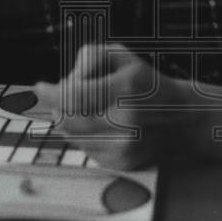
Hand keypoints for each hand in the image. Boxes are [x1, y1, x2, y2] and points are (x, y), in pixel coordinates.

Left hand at [35, 43, 203, 169]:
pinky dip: (84, 136)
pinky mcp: (121, 163)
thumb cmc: (146, 83)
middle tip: (65, 94)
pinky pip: (85, 150)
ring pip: (72, 136)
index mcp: (126, 90)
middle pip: (67, 118)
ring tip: (90, 107)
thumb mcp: (122, 56)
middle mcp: (125, 122)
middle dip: (58, 105)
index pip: (73, 95)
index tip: (39, 87)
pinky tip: (103, 125)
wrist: (182, 118)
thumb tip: (63, 82)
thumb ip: (89, 58)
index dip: (50, 92)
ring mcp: (123, 147)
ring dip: (71, 120)